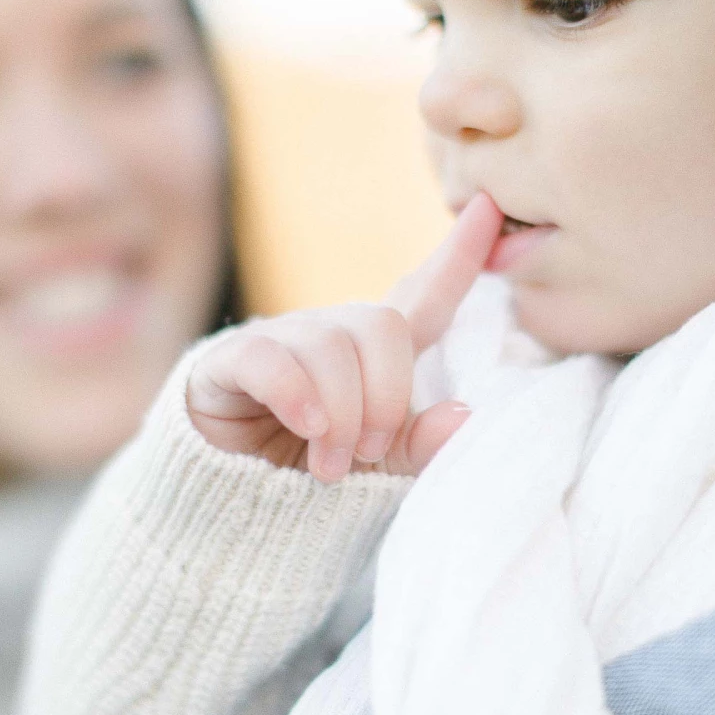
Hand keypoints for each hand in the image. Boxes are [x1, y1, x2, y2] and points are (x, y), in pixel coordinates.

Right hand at [186, 193, 503, 480]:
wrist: (223, 507)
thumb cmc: (305, 478)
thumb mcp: (374, 470)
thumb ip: (418, 446)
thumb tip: (465, 416)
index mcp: (371, 357)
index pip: (423, 297)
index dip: (458, 255)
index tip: (491, 207)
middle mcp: (328, 337)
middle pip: (380, 325)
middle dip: (386, 396)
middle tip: (366, 450)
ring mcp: (278, 343)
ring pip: (329, 347)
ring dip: (339, 414)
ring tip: (329, 465)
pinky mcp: (228, 361)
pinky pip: (270, 358)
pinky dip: (295, 394)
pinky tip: (306, 428)